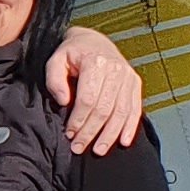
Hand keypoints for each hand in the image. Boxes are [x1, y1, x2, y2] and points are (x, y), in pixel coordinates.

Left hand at [44, 26, 143, 152]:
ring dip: (109, 134)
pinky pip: (135, 109)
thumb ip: (54, 79)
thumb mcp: (56, 60)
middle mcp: (116, 69)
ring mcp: (128, 77)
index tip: (69, 133)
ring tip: (98, 149)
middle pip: (105, 108)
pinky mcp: (134, 83)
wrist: (93, 41)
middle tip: (79, 147)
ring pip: (121, 112)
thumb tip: (63, 101)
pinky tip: (123, 141)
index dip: (79, 119)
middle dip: (91, 131)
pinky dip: (129, 127)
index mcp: (95, 62)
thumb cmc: (72, 53)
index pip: (88, 98)